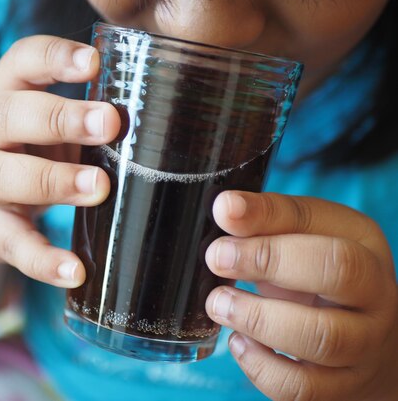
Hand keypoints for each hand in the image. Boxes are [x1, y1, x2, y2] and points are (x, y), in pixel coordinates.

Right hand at [0, 35, 119, 286]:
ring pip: (3, 177)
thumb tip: (157, 117)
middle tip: (109, 123)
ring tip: (99, 186)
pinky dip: (42, 260)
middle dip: (59, 118)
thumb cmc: (26, 149)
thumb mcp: (44, 122)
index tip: (94, 62)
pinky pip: (11, 243)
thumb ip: (82, 116)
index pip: (20, 61)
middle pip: (7, 115)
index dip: (54, 58)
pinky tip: (75, 271)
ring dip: (53, 180)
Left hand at [205, 191, 397, 400]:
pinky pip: (300, 387)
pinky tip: (239, 341)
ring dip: (257, 318)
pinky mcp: (340, 388)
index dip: (265, 219)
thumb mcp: (303, 237)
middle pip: (336, 273)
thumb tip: (225, 208)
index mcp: (362, 247)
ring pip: (321, 337)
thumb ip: (267, 219)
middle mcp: (374, 297)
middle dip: (266, 260)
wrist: (360, 337)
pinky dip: (259, 365)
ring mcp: (363, 348)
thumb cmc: (318, 276)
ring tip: (219, 303)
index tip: (223, 213)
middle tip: (216, 259)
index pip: (318, 222)